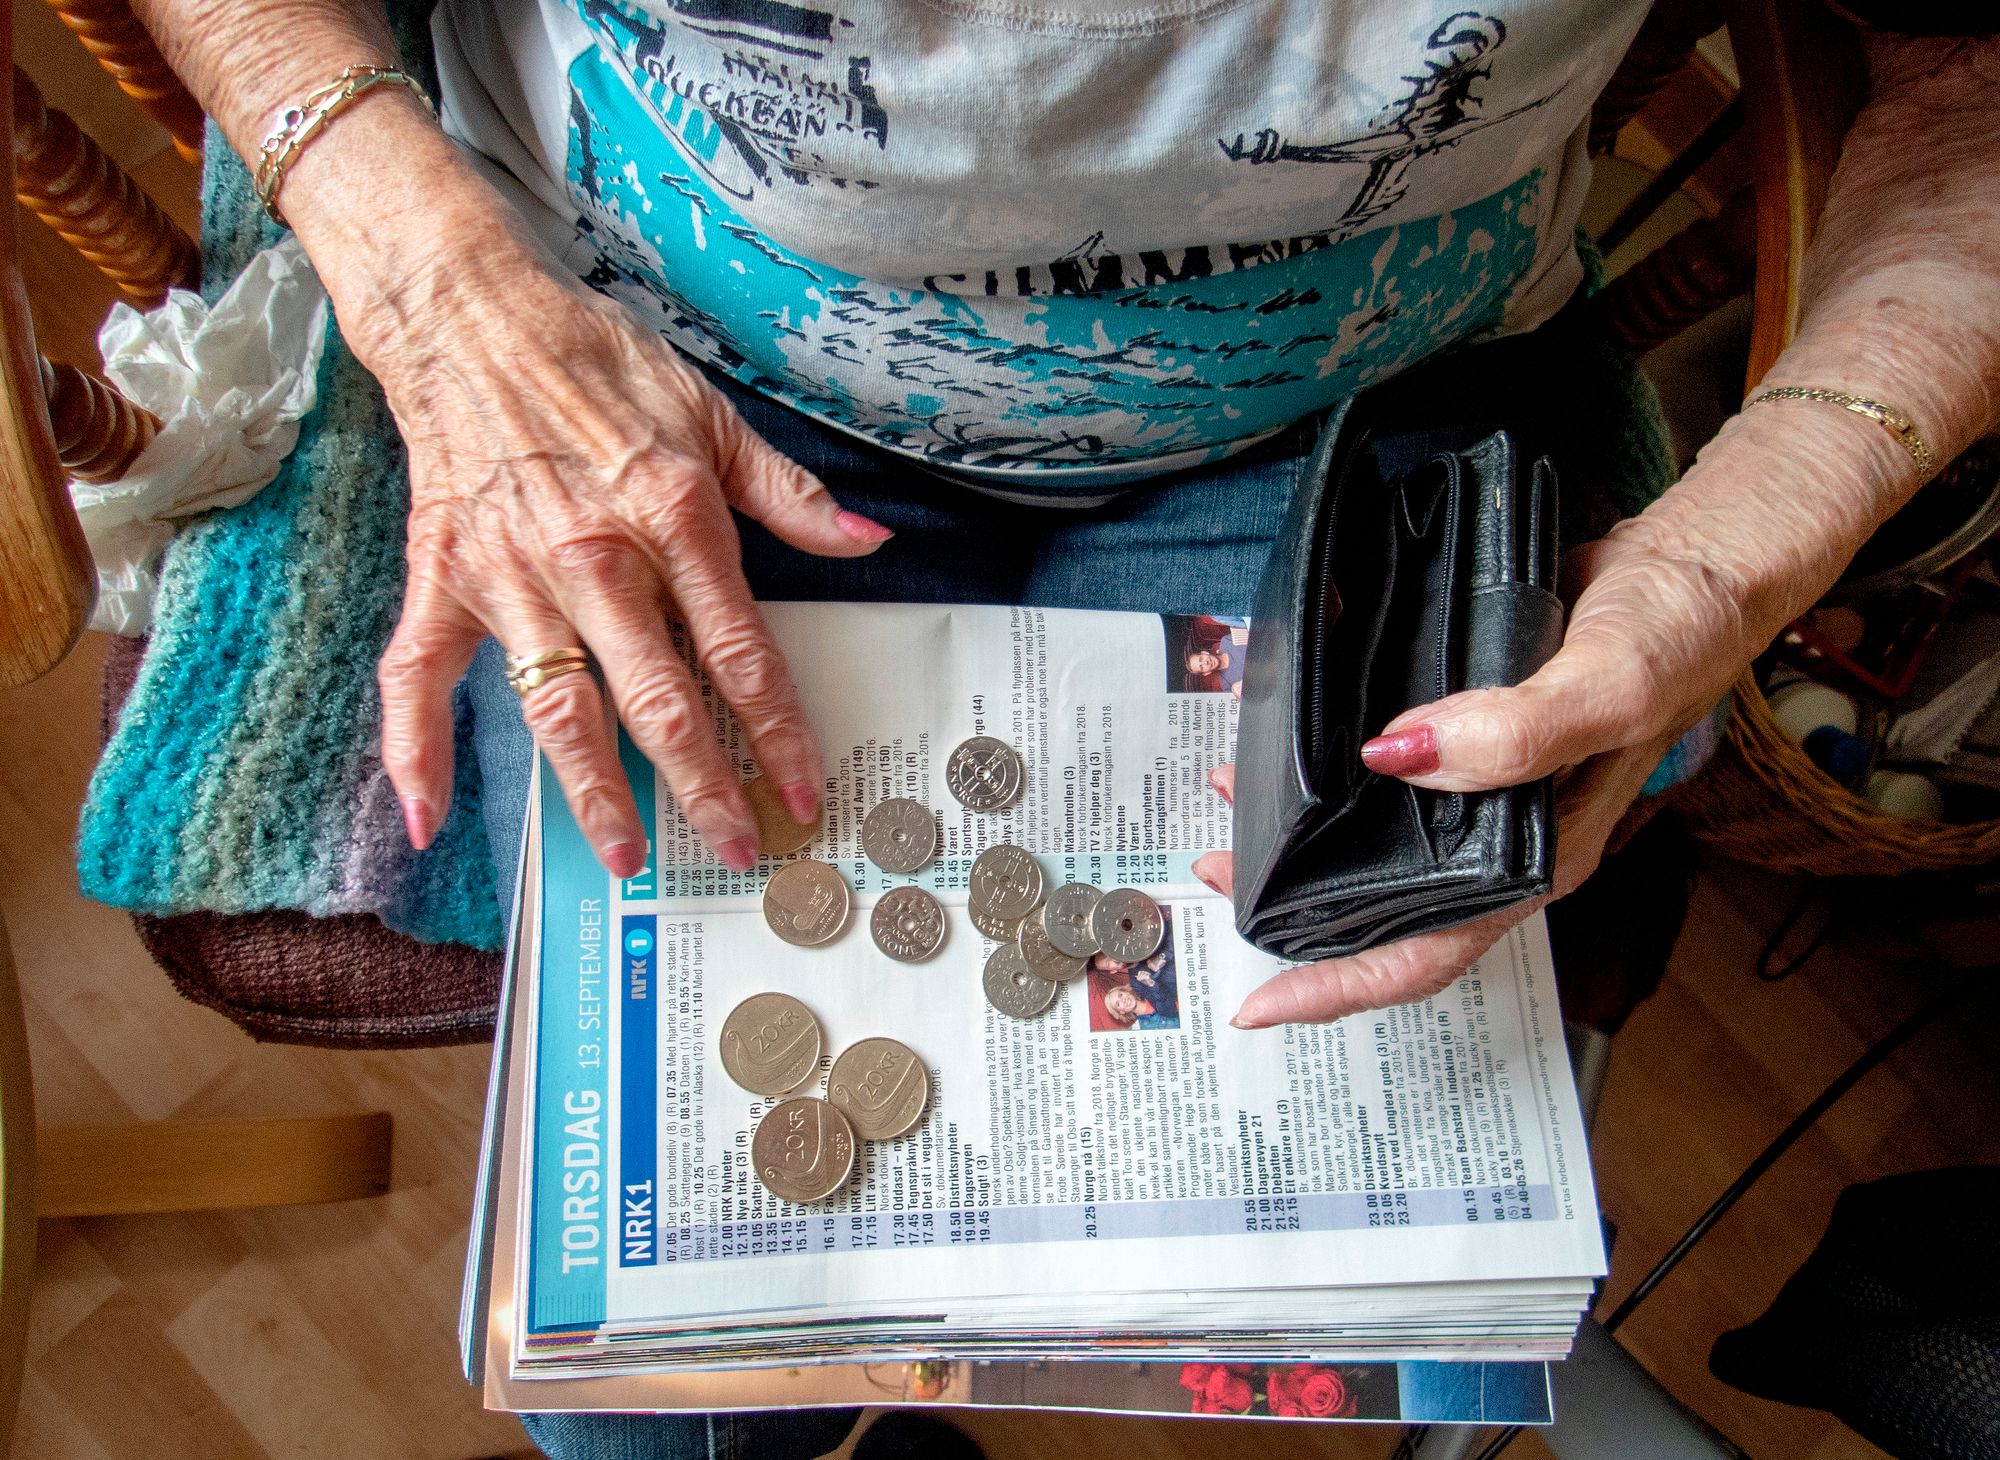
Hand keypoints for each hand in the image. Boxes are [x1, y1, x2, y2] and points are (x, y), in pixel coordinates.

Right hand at [365, 235, 890, 875]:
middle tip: (733, 851)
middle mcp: (596, 560)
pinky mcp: (443, 579)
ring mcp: (512, 577)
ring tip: (626, 858)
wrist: (473, 316)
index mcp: (674, 522)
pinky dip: (415, 749)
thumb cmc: (598, 364)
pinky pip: (420, 678)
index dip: (777, 732)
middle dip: (702, 786)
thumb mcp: (714, 415)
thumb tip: (866, 542)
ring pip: (559, 707)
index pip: (742, 653)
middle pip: (659, 700)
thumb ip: (789, 494)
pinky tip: (429, 821)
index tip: (802, 791)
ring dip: (593, 792)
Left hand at [1196, 516, 1751, 1025]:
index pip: (1428, 953)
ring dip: (1299, 821)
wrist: (1696, 565)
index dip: (1341, 986)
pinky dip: (1328, 749)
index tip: (1261, 1004)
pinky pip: (1384, 756)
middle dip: (1294, 901)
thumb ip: (1517, 733)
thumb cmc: (1679, 636)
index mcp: (1533, 857)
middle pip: (1380, 900)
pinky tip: (1285, 720)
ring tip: (1231, 786)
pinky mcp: (1464, 731)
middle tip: (1217, 862)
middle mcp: (1496, 835)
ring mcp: (1478, 785)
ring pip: (1373, 830)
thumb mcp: (1610, 690)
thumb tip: (1400, 753)